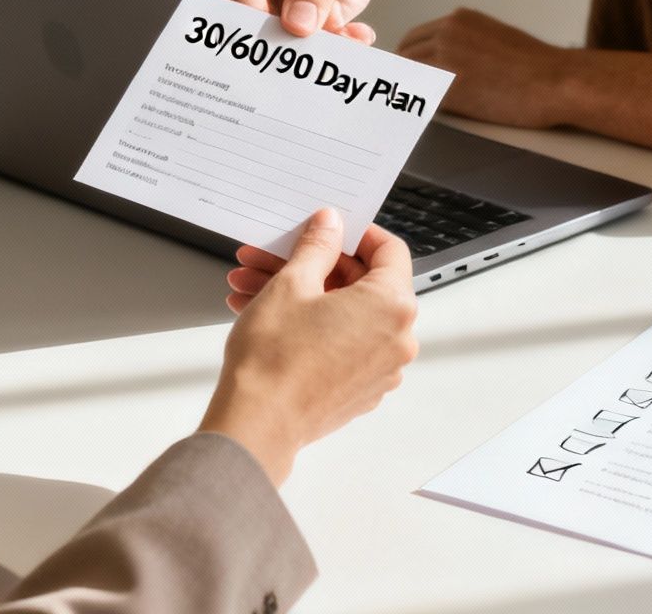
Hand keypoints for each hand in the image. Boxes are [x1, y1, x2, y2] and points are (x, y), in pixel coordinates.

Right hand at [201, 211, 417, 485]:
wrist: (256, 424)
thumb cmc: (275, 360)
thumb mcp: (292, 283)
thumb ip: (317, 246)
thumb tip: (330, 226)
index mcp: (392, 307)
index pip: (390, 251)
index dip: (357, 234)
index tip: (331, 229)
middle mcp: (397, 341)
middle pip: (362, 285)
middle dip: (314, 266)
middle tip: (276, 257)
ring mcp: (379, 370)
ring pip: (344, 316)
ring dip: (302, 295)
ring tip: (254, 287)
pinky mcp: (357, 390)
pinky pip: (340, 344)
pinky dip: (310, 326)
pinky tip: (266, 315)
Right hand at [214, 0, 386, 40]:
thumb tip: (297, 23)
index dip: (259, 16)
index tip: (293, 33)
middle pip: (248, 15)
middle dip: (287, 36)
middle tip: (325, 38)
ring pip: (273, 35)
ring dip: (312, 42)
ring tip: (345, 31)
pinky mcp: (283, 14)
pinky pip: (296, 41)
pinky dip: (326, 41)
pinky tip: (349, 31)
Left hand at [398, 8, 570, 127]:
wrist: (555, 81)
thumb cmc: (535, 65)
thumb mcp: (494, 36)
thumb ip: (463, 41)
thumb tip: (443, 60)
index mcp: (458, 19)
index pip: (413, 38)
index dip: (408, 60)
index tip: (407, 75)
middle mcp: (447, 33)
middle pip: (403, 56)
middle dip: (402, 77)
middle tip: (403, 96)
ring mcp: (446, 59)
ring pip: (407, 77)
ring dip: (408, 93)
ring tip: (413, 109)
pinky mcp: (450, 87)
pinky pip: (420, 98)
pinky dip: (418, 108)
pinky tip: (424, 117)